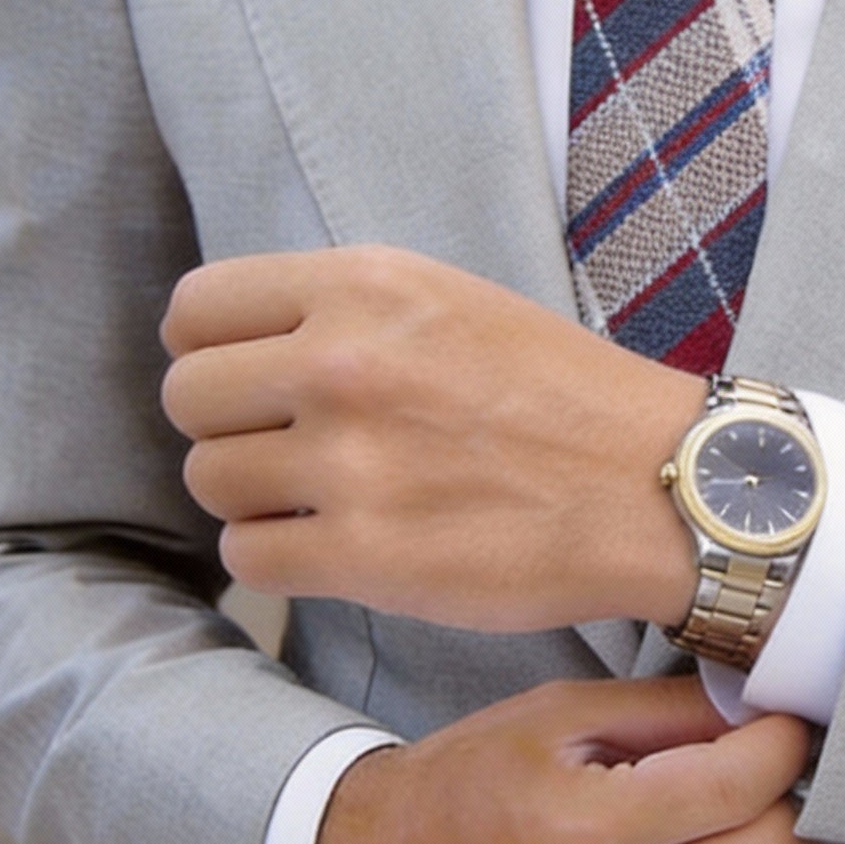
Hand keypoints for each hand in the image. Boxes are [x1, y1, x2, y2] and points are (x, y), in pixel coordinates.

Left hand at [159, 246, 704, 632]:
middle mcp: (345, 363)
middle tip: (288, 448)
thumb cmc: (561, 396)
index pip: (194, 309)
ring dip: (253, 497)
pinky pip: (250, 556)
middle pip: (187, 400)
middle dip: (227, 429)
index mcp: (365, 286)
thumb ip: (344, 309)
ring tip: (324, 498)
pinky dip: (282, 557)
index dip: (210, 350)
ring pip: (210, 482)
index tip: (247, 381)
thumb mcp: (452, 300)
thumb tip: (237, 346)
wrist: (657, 487)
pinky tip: (337, 546)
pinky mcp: (365, 554)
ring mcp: (352, 460)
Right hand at [314, 676, 819, 843]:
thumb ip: (668, 711)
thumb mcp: (558, 714)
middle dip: (796, 807)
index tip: (787, 730)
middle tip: (786, 779)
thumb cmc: (464, 786)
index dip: (784, 748)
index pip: (739, 789)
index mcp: (582, 828)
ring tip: (767, 832)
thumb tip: (759, 714)